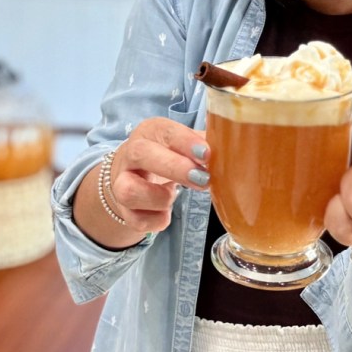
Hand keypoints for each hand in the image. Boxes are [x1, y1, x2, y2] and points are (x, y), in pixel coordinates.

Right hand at [108, 118, 209, 233]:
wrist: (134, 177)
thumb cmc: (167, 156)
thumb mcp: (183, 144)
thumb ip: (204, 144)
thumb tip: (230, 148)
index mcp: (150, 132)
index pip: (164, 130)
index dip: (185, 141)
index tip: (207, 153)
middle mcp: (130, 154)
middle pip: (141, 154)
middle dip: (174, 167)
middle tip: (203, 180)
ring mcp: (121, 183)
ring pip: (129, 190)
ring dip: (160, 198)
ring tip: (174, 195)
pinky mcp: (123, 210)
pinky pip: (137, 220)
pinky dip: (157, 220)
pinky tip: (166, 213)